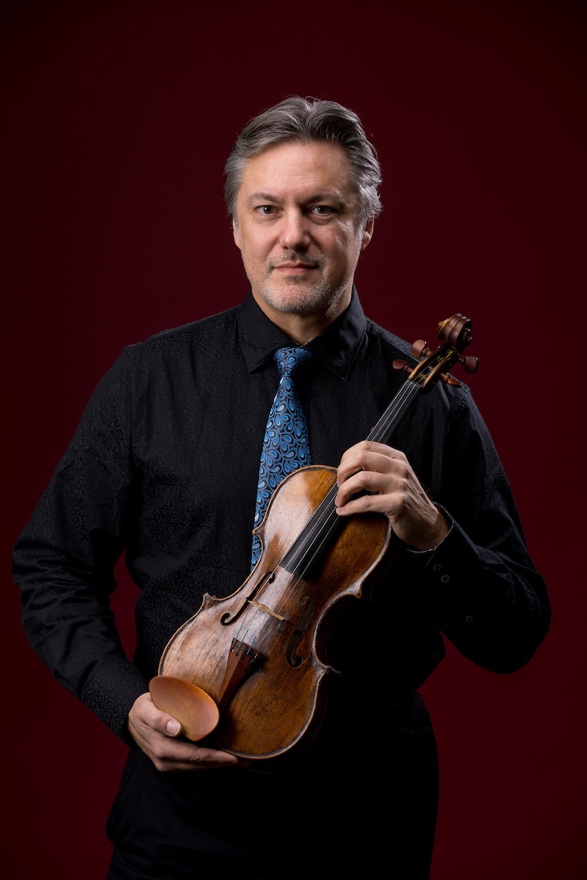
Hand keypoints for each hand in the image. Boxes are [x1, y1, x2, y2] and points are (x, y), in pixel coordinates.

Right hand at [127, 692, 242, 771]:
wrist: (130, 719)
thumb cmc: (142, 710)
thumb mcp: (146, 709)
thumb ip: (158, 718)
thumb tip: (174, 728)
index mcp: (162, 749)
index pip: (194, 756)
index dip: (214, 758)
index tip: (232, 757)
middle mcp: (166, 761)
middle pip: (199, 765)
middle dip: (221, 764)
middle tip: (244, 761)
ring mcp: (168, 764)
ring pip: (197, 768)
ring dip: (217, 765)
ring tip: (238, 762)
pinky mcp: (171, 762)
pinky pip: (192, 765)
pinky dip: (207, 763)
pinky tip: (220, 759)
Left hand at [335, 440, 448, 550]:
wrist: (427, 523)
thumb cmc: (405, 500)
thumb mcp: (395, 476)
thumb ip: (377, 467)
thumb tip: (346, 468)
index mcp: (396, 457)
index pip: (365, 446)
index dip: (347, 457)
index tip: (342, 471)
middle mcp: (399, 467)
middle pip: (361, 457)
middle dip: (343, 471)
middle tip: (339, 485)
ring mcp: (400, 485)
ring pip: (362, 478)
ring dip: (344, 490)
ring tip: (340, 500)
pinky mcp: (398, 503)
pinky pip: (366, 502)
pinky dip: (350, 507)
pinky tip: (344, 511)